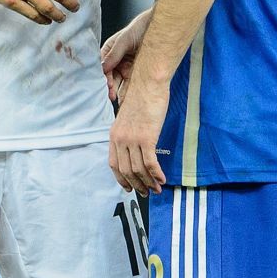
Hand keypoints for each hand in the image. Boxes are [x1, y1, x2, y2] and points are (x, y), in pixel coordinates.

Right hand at [101, 9, 151, 103]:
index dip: (103, 76)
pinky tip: (125, 98)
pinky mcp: (136, 73)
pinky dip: (127, 92)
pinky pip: (129, 84)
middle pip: (109, 77)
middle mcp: (116, 61)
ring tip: (116, 98)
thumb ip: (114, 54)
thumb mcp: (124, 40)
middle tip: (111, 95)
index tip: (107, 84)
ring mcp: (125, 68)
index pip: (102, 66)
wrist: (160, 29)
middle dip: (109, 87)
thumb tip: (103, 67)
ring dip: (116, 91)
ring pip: (118, 83)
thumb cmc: (139, 28)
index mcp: (109, 51)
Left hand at [109, 78, 169, 195]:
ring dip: (148, 182)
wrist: (148, 84)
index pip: (114, 165)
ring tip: (156, 189)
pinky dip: (156, 174)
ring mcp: (132, 139)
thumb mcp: (128, 118)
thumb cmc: (142, 97)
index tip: (129, 188)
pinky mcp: (146, 138)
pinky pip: (150, 163)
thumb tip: (135, 148)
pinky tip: (162, 179)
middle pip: (126, 171)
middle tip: (146, 193)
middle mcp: (120, 139)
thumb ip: (128, 133)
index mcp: (114, 135)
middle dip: (137, 185)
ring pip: (138, 169)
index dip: (121, 179)